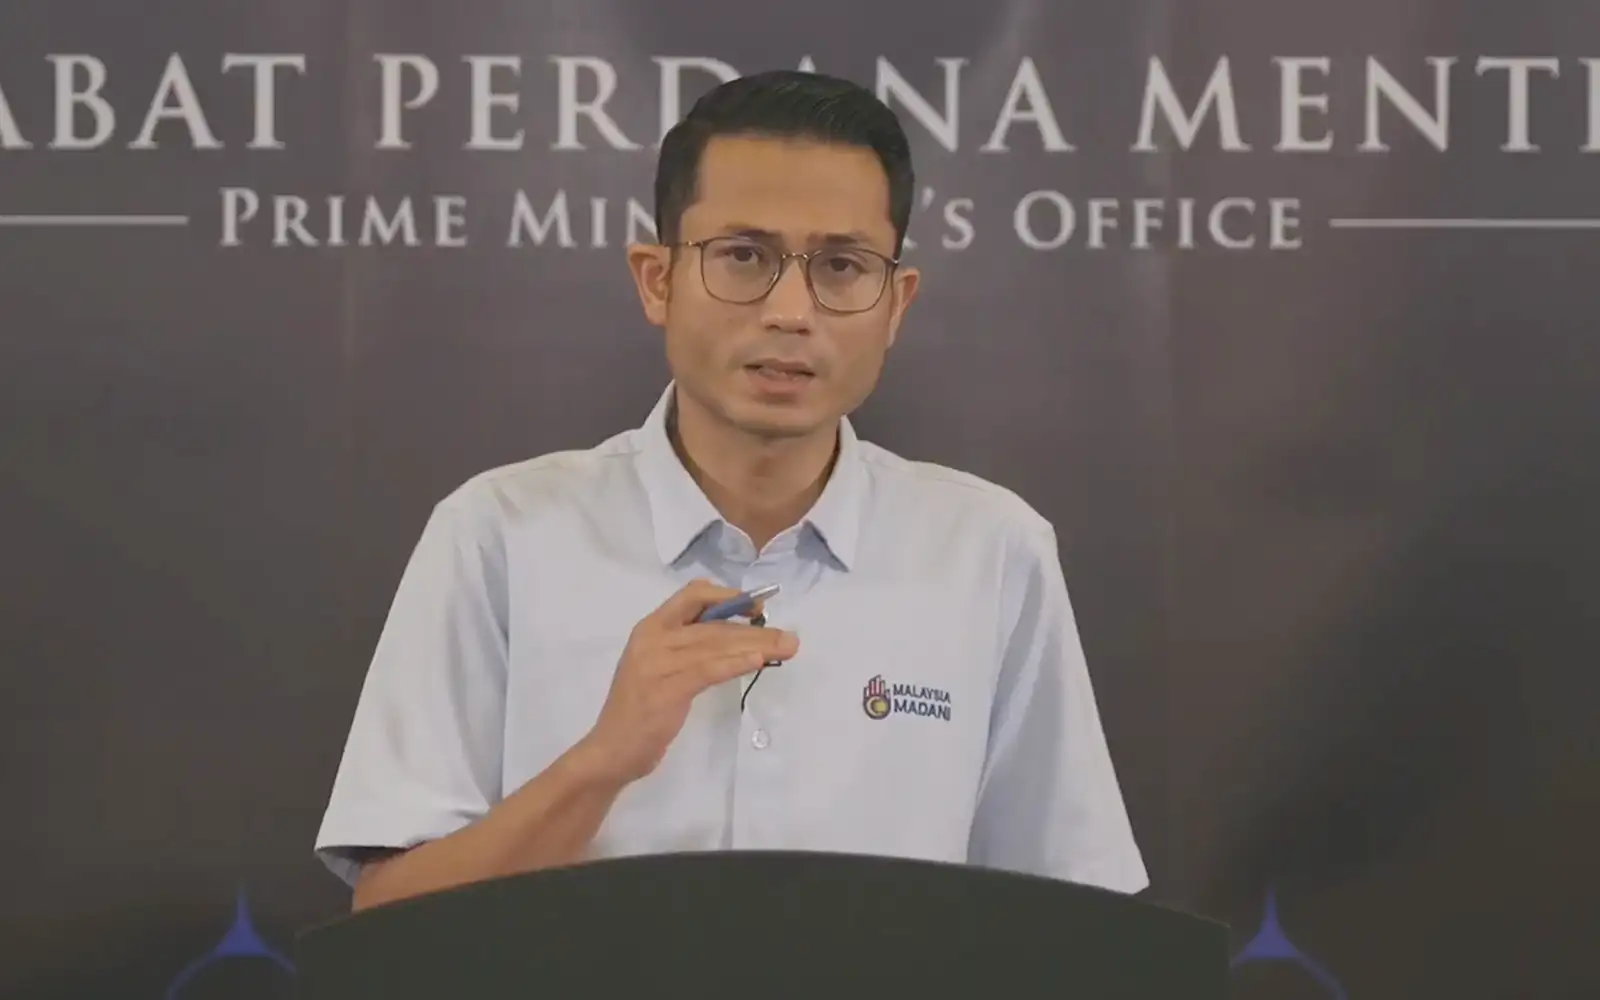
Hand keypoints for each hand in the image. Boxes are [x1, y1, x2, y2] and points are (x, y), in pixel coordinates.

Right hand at [580, 579, 798, 784]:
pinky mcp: (666, 689)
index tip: (757, 608)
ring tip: (786, 648)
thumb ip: (688, 648)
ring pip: (715, 644)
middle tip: (789, 638)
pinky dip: (735, 663)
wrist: (611, 749)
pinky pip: (707, 670)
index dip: (727, 596)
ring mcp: (657, 663)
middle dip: (755, 629)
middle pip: (713, 624)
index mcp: (650, 628)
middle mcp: (652, 638)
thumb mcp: (660, 668)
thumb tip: (737, 639)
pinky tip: (758, 662)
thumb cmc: (640, 710)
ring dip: (756, 646)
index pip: (691, 595)